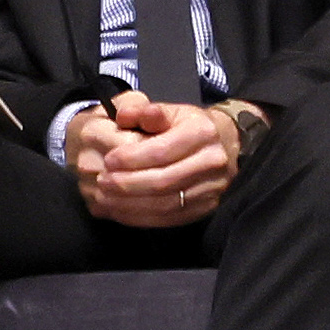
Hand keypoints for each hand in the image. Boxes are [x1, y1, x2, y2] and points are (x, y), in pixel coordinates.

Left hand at [65, 93, 248, 225]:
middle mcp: (212, 162)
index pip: (162, 151)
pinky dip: (142, 217)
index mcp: (202, 133)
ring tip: (107, 197)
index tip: (108, 160)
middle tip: (103, 181)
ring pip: (166, 204)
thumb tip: (123, 116)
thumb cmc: (190, 126)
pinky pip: (170, 218)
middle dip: (128, 184)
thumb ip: (145, 112)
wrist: (226, 145)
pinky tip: (122, 211)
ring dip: (131, 204)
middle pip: (164, 181)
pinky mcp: (206, 208)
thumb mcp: (172, 111)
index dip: (132, 158)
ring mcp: (212, 189)